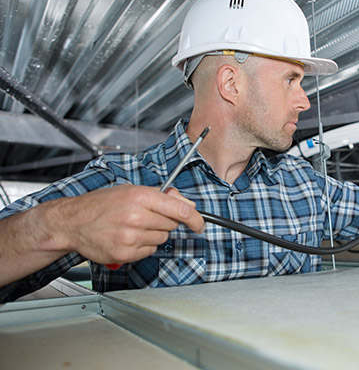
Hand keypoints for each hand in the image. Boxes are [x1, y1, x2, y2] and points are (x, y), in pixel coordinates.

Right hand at [52, 184, 204, 265]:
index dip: (195, 219)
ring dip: (153, 234)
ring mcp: (131, 237)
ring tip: (132, 227)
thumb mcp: (131, 190)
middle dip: (165, 222)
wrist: (73, 222)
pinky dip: (143, 246)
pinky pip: (149, 251)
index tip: (200, 224)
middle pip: (171, 225)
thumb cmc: (101, 204)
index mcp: (141, 197)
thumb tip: (186, 203)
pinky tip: (127, 237)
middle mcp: (137, 217)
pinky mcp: (126, 253)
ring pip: (162, 239)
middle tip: (146, 217)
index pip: (180, 210)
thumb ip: (161, 196)